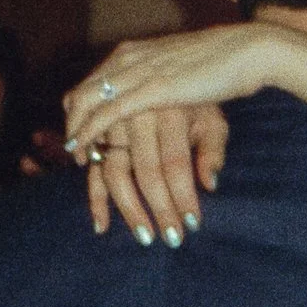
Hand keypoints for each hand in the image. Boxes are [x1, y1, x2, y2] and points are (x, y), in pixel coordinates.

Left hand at [63, 23, 281, 222]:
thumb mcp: (187, 73)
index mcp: (136, 52)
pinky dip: (91, 134)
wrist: (248, 52)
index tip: (82, 132)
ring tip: (78, 157)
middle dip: (72, 124)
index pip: (92, 81)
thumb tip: (167, 105)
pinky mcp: (150, 89)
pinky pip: (107, 114)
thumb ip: (169, 87)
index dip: (81, 108)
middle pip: (81, 93)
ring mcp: (137, 72)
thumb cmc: (227, 63)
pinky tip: (88, 152)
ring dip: (78, 134)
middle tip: (75, 151)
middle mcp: (128, 59)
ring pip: (87, 104)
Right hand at [81, 104, 230, 243]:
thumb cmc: (196, 100)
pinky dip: (95, 196)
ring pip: (115, 172)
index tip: (193, 224)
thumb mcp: (212, 118)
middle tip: (172, 238)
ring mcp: (112, 124)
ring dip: (129, 208)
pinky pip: (93, 168)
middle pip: (146, 171)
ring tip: (145, 236)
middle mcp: (137, 116)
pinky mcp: (97, 132)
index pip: (175, 162)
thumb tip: (210, 185)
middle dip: (160, 208)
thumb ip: (213, 150)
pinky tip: (102, 225)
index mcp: (168, 111)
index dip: (183, 195)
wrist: (167, 68)